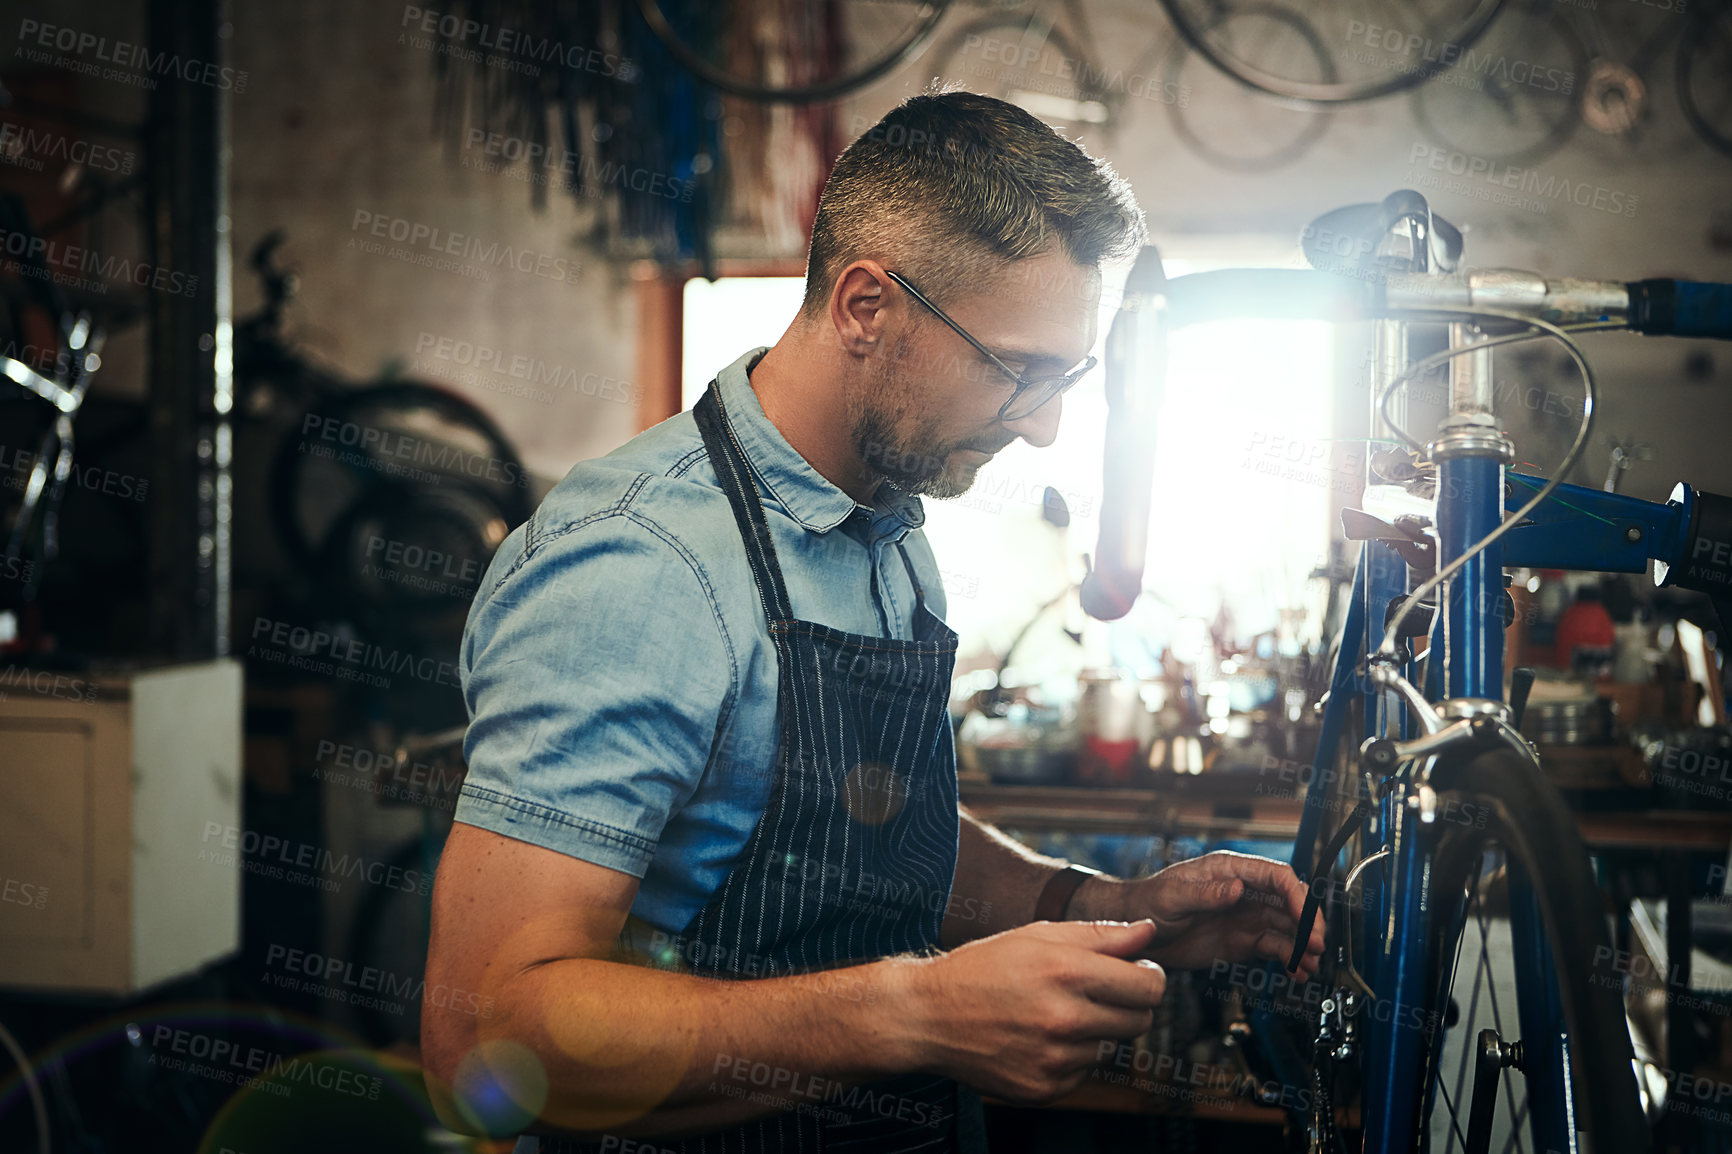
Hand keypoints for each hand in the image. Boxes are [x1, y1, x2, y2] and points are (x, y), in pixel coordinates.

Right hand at [896, 920, 1166, 1103]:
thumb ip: (1101, 935)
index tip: (1138, 970)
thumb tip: (1150, 930)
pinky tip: (1039, 1038)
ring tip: (1053, 1012)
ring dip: (1095, 1030)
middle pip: (1139, 1020)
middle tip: (1096, 991)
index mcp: (1066, 973)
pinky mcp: (1046, 1089)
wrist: (930, 1016)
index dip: (1149, 975)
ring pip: (1111, 1045)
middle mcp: (1064, 1020)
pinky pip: (1084, 1072)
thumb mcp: (1037, 936)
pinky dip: (1071, 1056)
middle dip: (1127, 1003)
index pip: (1149, 986)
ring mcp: (1056, 1060)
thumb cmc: (984, 968)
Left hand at [1083, 852, 1324, 980]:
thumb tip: (1234, 887)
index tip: (1305, 918)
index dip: (1296, 895)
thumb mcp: (1172, 896)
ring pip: (1287, 928)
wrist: (1136, 932)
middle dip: (1308, 923)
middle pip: (1289, 902)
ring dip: (1303, 944)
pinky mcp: (1243, 941)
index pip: (1275, 876)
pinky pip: (1274, 948)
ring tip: (1311, 964)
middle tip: (1317, 945)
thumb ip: (1204, 893)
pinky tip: (1297, 970)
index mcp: (1229, 871)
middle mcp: (1243, 892)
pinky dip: (1289, 959)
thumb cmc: (1148, 902)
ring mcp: (1245, 917)